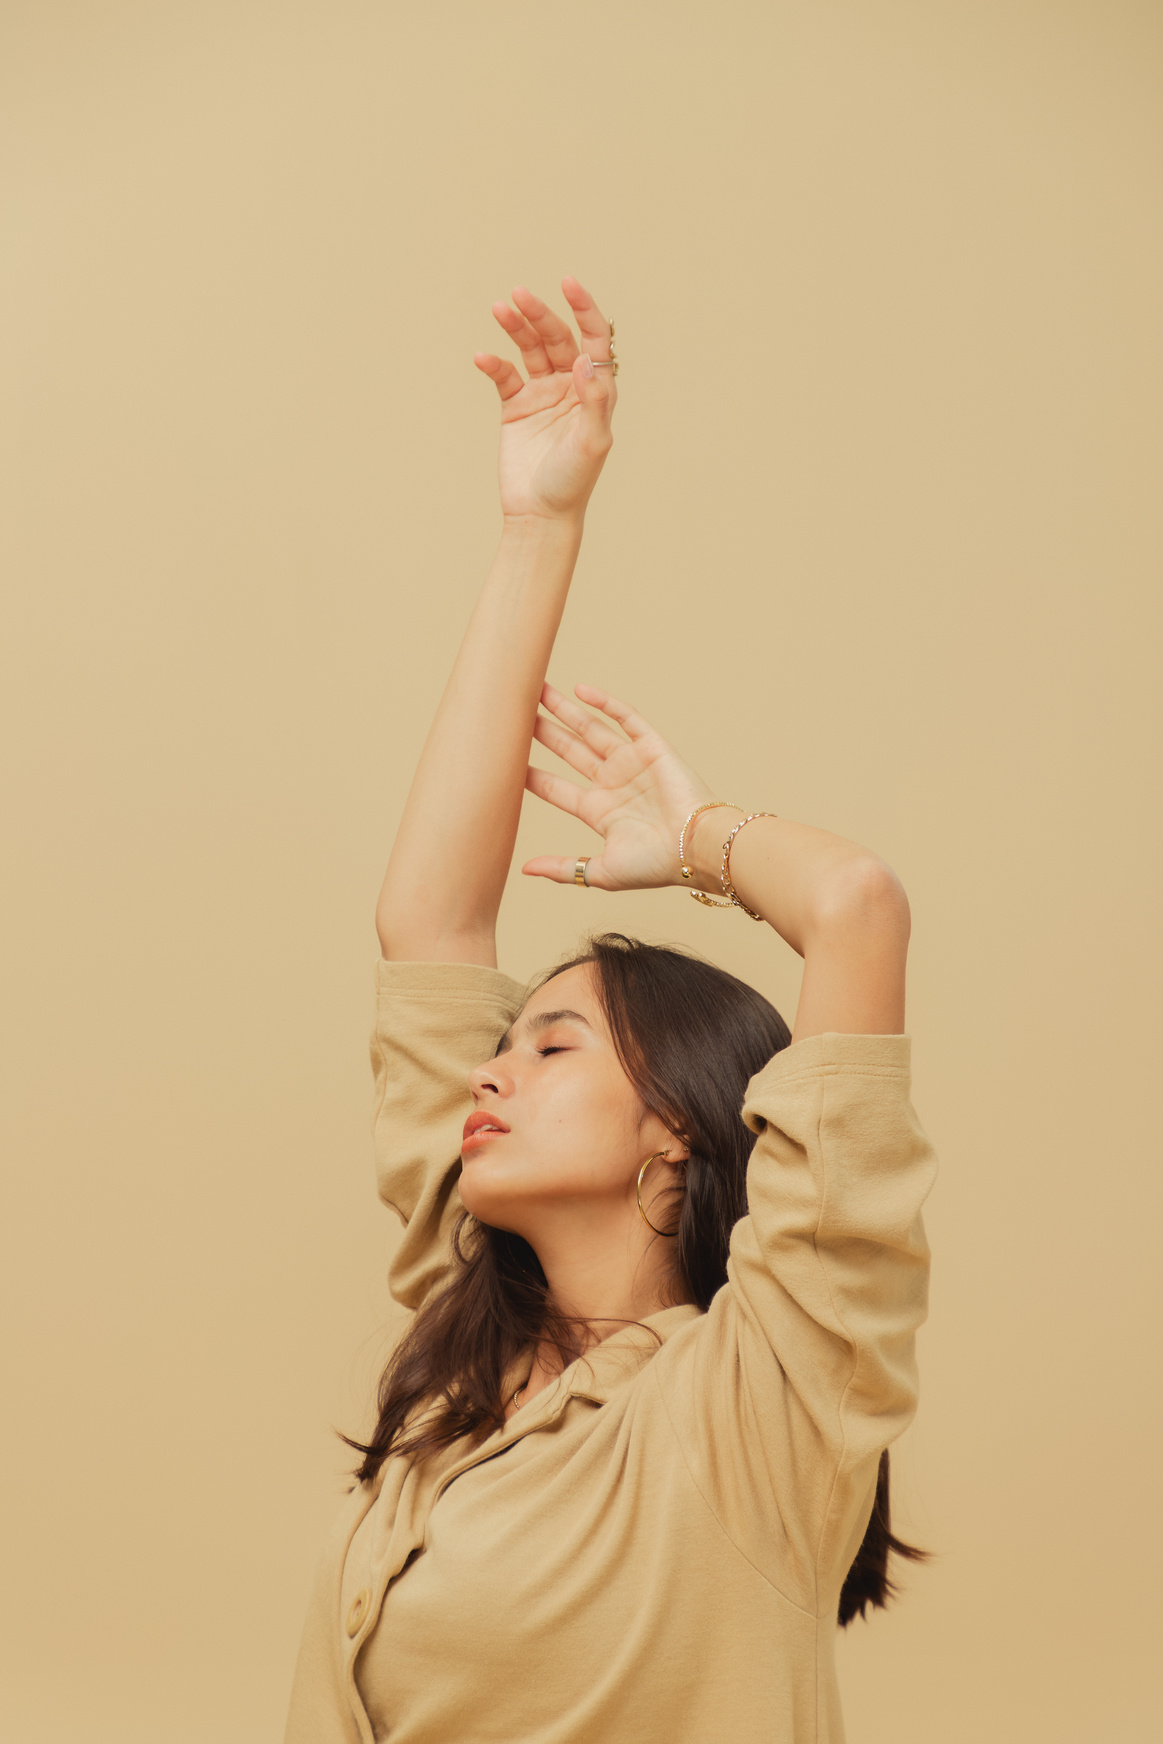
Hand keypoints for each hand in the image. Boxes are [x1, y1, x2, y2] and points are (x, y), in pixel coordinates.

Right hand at [474, 278, 616, 522]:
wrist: (540, 515)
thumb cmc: (573, 482)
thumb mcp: (592, 442)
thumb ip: (593, 400)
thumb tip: (583, 359)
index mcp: (595, 391)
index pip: (593, 340)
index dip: (583, 309)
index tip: (568, 283)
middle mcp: (570, 387)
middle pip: (556, 338)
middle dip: (540, 314)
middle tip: (518, 295)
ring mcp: (542, 395)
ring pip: (529, 350)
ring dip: (515, 328)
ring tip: (499, 308)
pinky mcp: (515, 408)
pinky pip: (504, 377)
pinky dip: (494, 364)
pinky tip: (482, 357)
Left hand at [522, 683, 719, 891]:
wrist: (696, 848)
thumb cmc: (655, 865)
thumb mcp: (601, 873)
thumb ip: (563, 869)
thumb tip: (523, 869)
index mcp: (599, 812)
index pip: (555, 788)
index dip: (529, 774)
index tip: (502, 760)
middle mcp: (612, 784)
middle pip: (568, 751)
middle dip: (542, 731)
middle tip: (513, 712)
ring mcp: (632, 763)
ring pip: (591, 730)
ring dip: (565, 710)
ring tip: (538, 691)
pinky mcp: (653, 748)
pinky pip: (626, 719)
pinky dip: (605, 703)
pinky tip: (581, 690)